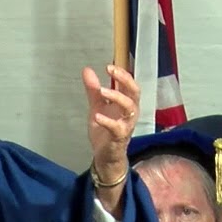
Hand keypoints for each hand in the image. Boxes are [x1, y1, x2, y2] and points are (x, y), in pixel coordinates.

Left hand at [84, 64, 139, 182]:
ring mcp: (126, 125)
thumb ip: (93, 90)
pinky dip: (107, 121)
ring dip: (117, 97)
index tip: (109, 66)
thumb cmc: (105, 130)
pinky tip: (97, 116)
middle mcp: (130, 113)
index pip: (129, 85)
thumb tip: (87, 70)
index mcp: (126, 103)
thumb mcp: (97, 106)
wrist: (104, 155)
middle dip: (125, 80)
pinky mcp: (119, 138)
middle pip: (134, 93)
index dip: (122, 74)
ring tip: (102, 90)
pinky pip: (117, 128)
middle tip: (111, 70)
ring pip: (129, 108)